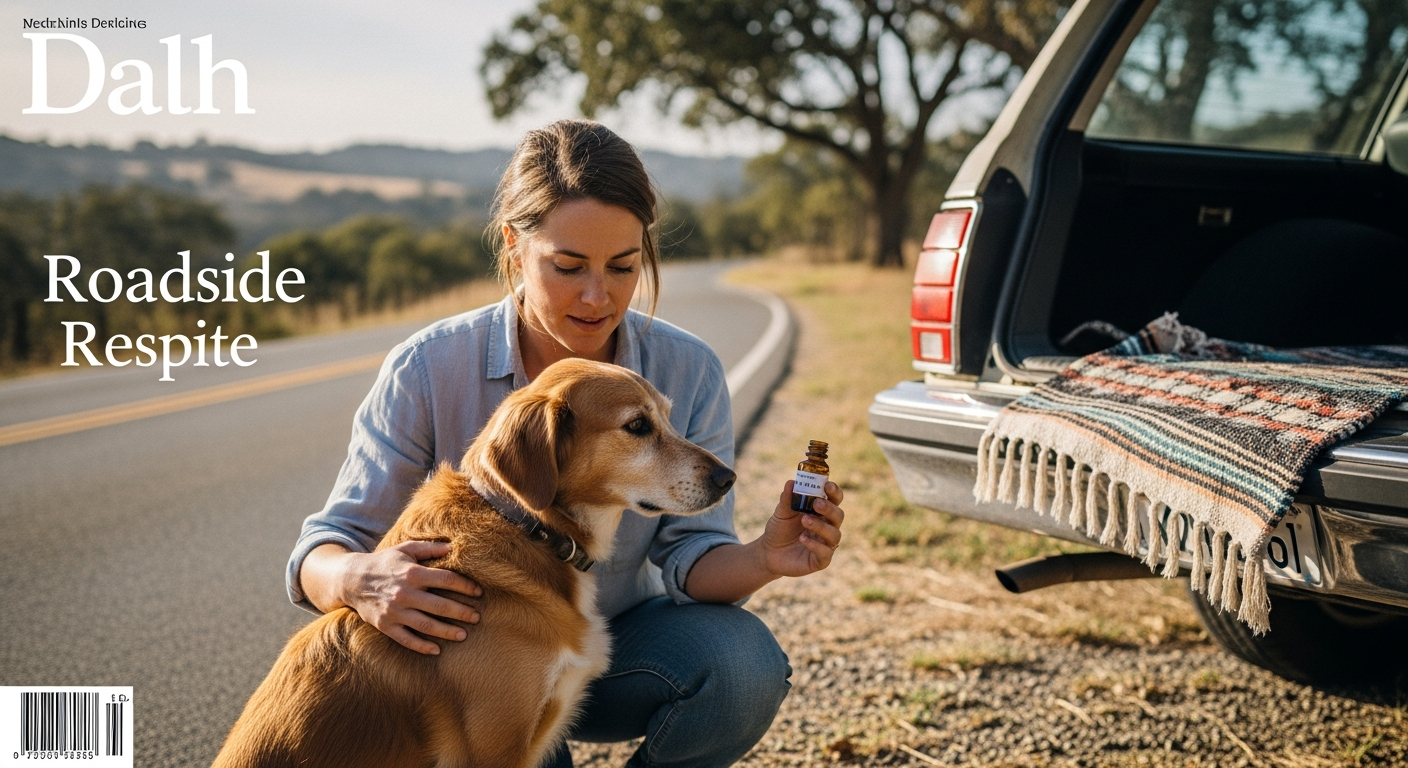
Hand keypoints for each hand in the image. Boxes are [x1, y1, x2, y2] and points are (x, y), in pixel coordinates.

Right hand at [338, 540, 481, 654]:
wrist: (351, 580)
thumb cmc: (384, 562)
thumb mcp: (405, 549)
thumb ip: (430, 548)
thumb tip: (454, 546)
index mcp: (412, 573)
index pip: (446, 579)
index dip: (465, 586)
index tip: (478, 592)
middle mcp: (404, 593)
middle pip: (440, 605)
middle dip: (462, 612)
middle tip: (477, 617)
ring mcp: (394, 612)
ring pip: (426, 625)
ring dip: (447, 631)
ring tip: (463, 635)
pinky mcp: (385, 626)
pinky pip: (406, 639)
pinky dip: (422, 646)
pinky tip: (437, 650)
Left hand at [758, 480, 844, 577]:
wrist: (768, 552)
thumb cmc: (780, 529)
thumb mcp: (781, 512)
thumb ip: (787, 499)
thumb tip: (791, 482)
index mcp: (821, 512)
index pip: (835, 499)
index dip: (834, 492)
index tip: (827, 485)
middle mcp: (827, 527)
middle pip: (838, 515)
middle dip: (829, 508)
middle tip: (816, 504)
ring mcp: (826, 544)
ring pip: (834, 534)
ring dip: (821, 526)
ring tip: (805, 520)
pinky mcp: (820, 560)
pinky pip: (825, 552)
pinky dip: (815, 544)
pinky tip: (802, 538)